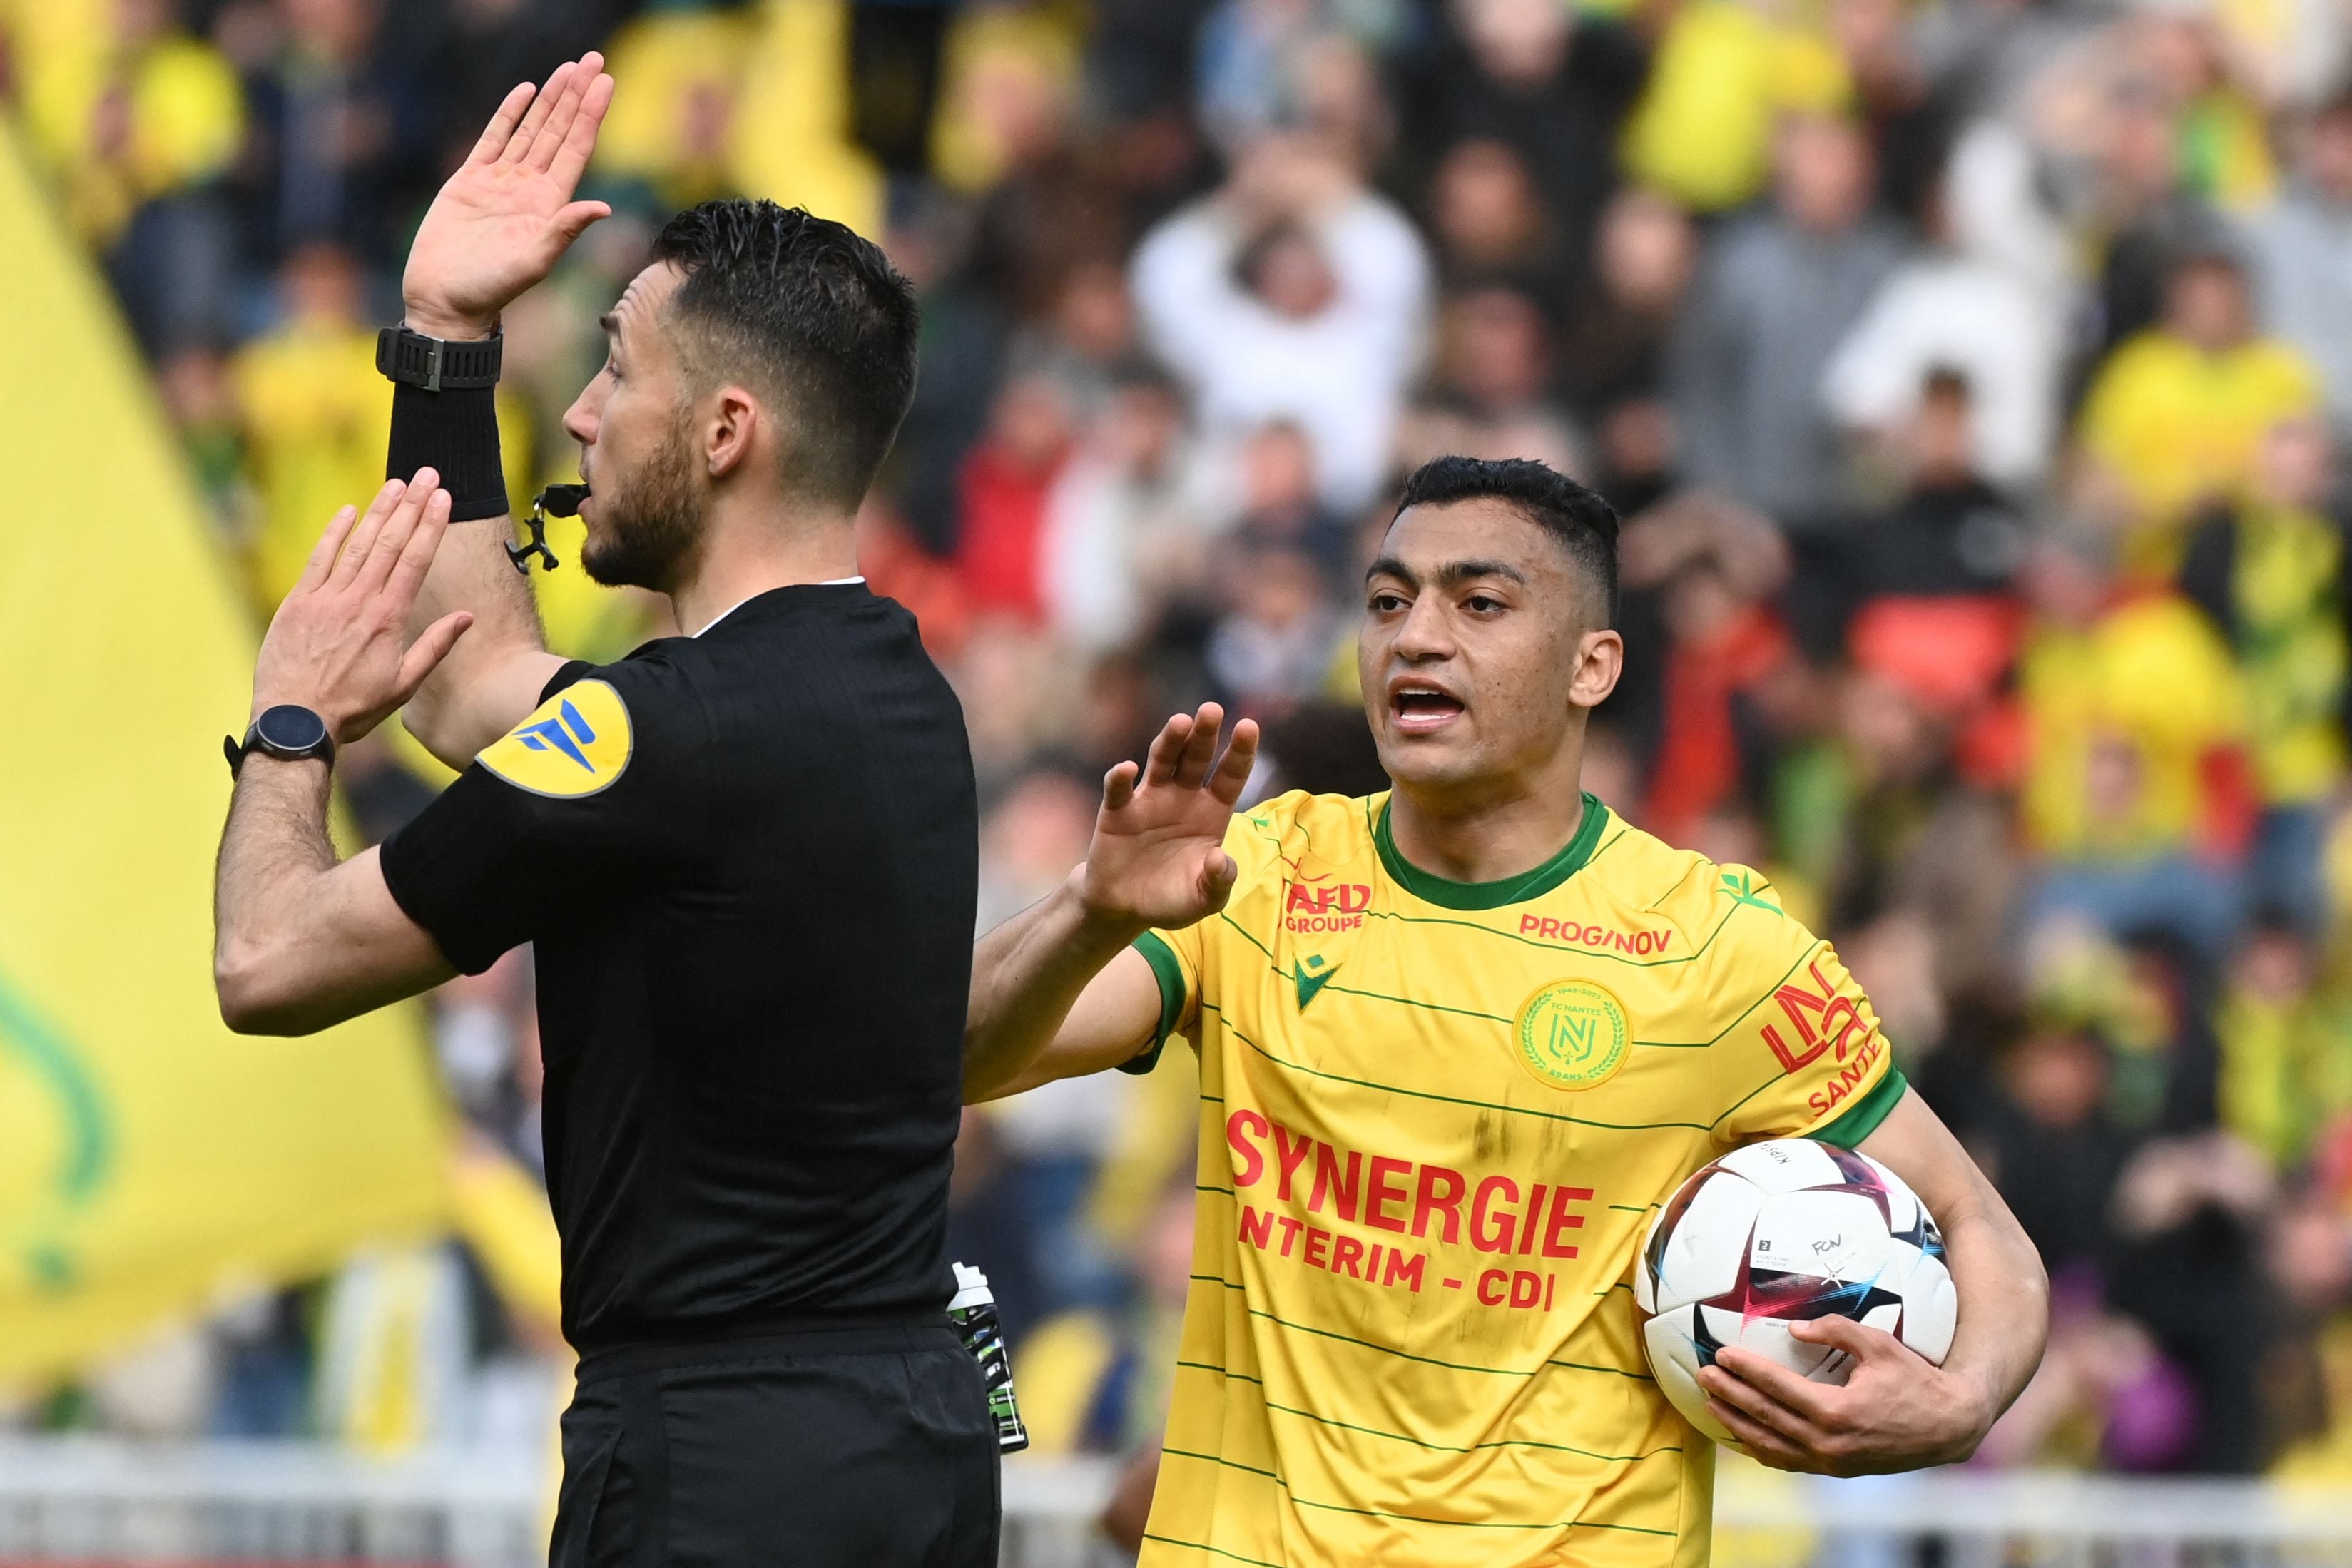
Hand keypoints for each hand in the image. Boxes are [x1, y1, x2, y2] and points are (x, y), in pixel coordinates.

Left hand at [252, 470, 473, 744]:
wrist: (295, 718)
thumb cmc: (353, 707)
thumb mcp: (404, 685)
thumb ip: (435, 647)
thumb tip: (466, 617)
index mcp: (389, 619)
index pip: (415, 560)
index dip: (430, 525)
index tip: (443, 498)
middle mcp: (359, 600)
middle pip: (390, 542)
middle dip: (411, 505)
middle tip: (427, 475)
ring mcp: (327, 597)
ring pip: (358, 544)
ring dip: (378, 511)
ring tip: (396, 484)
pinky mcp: (298, 601)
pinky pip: (319, 559)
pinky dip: (334, 533)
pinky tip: (349, 511)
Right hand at [401, 53, 614, 338]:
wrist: (446, 299)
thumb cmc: (491, 289)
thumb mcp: (534, 262)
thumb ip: (564, 231)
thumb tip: (604, 208)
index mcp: (550, 204)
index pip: (576, 148)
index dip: (591, 115)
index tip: (607, 83)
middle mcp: (530, 188)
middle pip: (559, 131)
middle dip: (577, 96)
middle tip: (594, 60)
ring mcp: (501, 181)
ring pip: (531, 129)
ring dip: (550, 99)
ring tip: (568, 69)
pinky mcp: (470, 180)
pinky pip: (494, 138)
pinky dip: (509, 114)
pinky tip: (526, 91)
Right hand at [1078, 704, 1260, 933]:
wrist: (1125, 908)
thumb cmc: (1172, 898)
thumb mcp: (1203, 899)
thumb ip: (1218, 883)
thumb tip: (1220, 859)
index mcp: (1212, 811)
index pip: (1230, 775)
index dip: (1240, 751)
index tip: (1249, 726)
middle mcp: (1183, 796)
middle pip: (1196, 758)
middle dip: (1204, 734)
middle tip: (1212, 710)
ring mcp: (1150, 799)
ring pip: (1162, 762)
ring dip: (1170, 741)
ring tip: (1180, 723)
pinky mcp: (1117, 812)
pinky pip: (1119, 790)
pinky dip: (1121, 778)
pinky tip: (1128, 769)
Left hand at [1699, 1316, 1991, 1475]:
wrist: (1948, 1427)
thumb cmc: (1915, 1380)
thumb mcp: (1879, 1345)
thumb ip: (1835, 1331)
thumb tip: (1793, 1330)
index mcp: (1836, 1411)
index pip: (1776, 1387)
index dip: (1745, 1370)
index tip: (1721, 1354)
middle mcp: (1827, 1442)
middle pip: (1764, 1415)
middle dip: (1729, 1394)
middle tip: (1702, 1374)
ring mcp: (1829, 1461)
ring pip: (1769, 1444)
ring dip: (1736, 1424)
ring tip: (1711, 1404)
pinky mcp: (1835, 1470)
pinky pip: (1787, 1461)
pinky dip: (1760, 1448)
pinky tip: (1742, 1435)